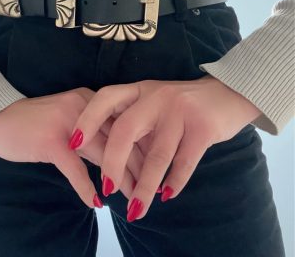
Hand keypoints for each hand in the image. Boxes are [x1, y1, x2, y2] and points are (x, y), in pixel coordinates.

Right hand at [0, 87, 144, 207]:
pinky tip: (96, 202)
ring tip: (131, 198)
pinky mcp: (50, 141)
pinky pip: (75, 169)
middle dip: (136, 165)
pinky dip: (86, 187)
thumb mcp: (68, 119)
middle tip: (149, 187)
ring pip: (102, 154)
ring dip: (119, 180)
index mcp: (90, 100)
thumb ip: (91, 132)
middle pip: (118, 139)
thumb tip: (115, 156)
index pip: (123, 124)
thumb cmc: (33, 122)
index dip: (140, 146)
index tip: (154, 165)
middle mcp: (83, 107)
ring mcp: (67, 123)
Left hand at [67, 75, 261, 221]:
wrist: (228, 94)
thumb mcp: (154, 103)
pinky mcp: (203, 128)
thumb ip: (135, 123)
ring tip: (136, 210)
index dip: (87, 120)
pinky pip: (184, 161)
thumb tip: (109, 159)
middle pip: (125, 130)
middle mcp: (156, 97)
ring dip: (144, 186)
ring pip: (156, 155)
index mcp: (139, 90)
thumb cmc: (182, 104)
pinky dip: (174, 181)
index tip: (73, 143)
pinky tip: (166, 195)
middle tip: (106, 188)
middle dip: (112, 163)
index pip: (106, 98)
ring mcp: (180, 112)